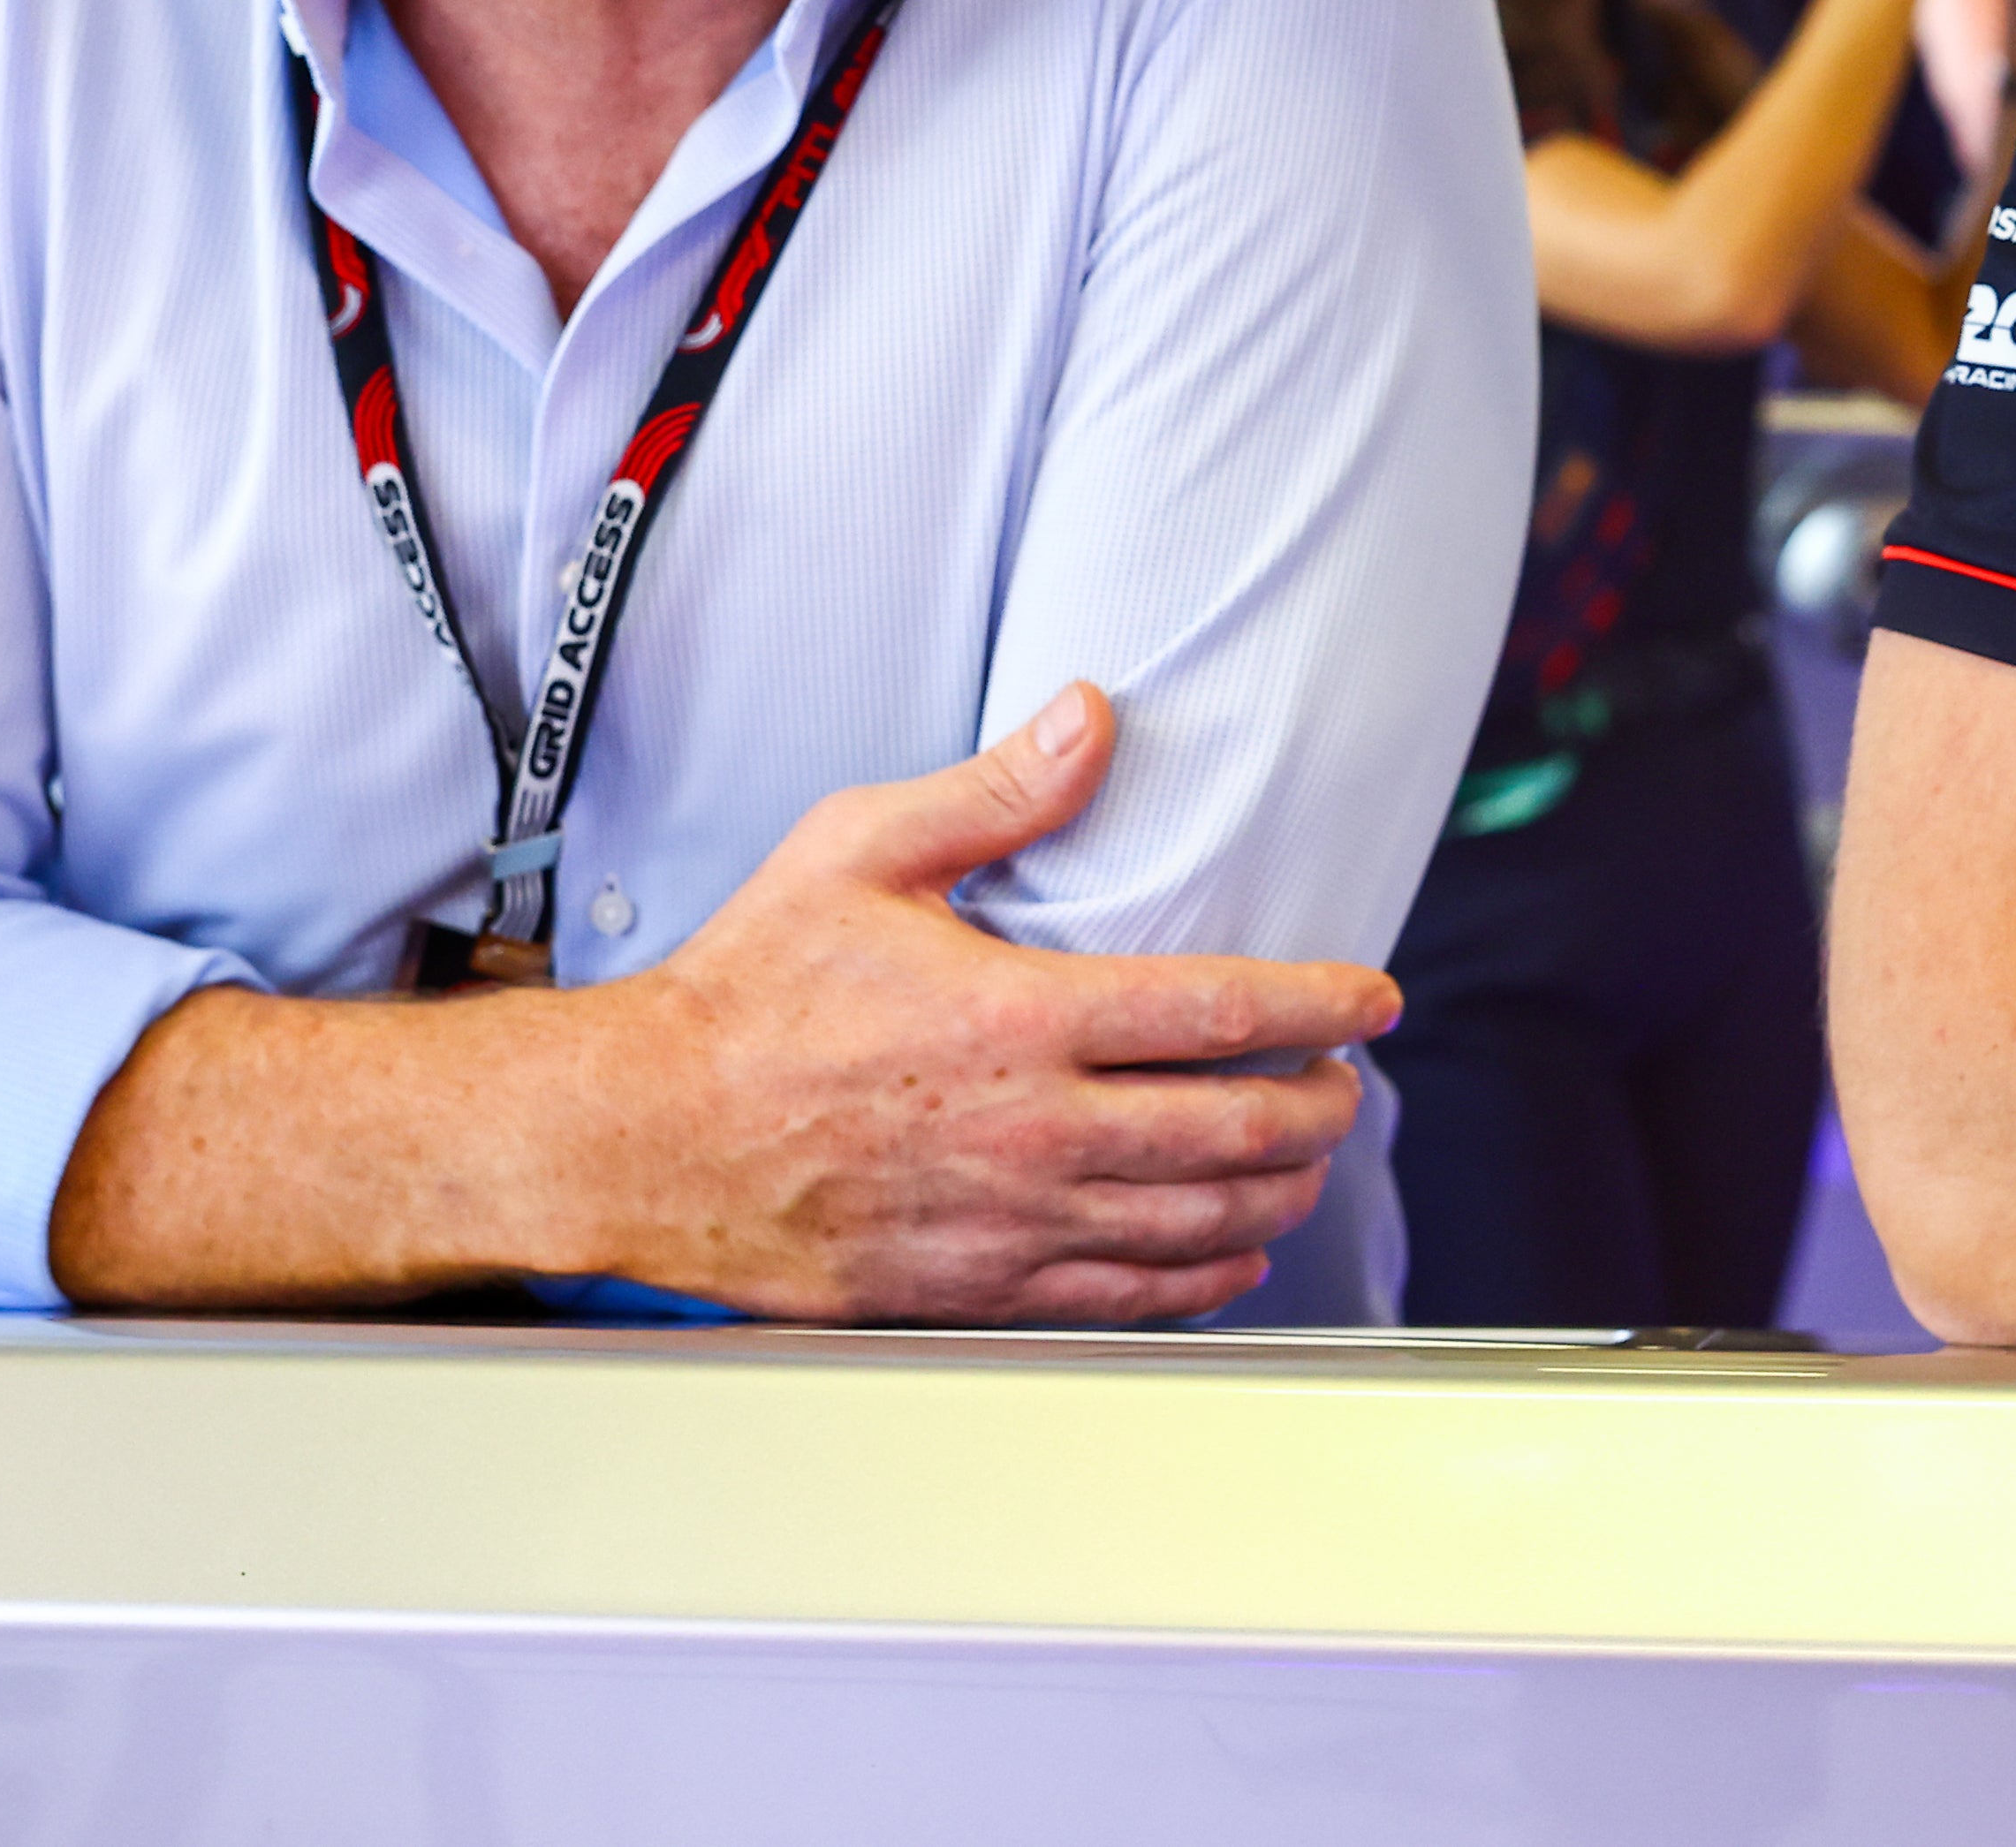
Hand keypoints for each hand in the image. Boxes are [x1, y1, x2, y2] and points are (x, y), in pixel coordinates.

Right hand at [571, 681, 1399, 1323]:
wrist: (646, 1134)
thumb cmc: (746, 996)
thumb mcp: (860, 851)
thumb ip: (994, 791)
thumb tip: (1090, 718)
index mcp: (1020, 1018)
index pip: (1219, 1011)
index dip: (1319, 1005)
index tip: (1369, 1000)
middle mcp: (1033, 1130)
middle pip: (1234, 1131)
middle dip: (1319, 1108)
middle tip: (1346, 1085)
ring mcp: (1010, 1219)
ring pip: (1195, 1225)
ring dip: (1278, 1195)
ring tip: (1307, 1163)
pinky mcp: (975, 1283)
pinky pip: (1124, 1296)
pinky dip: (1200, 1281)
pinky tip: (1231, 1259)